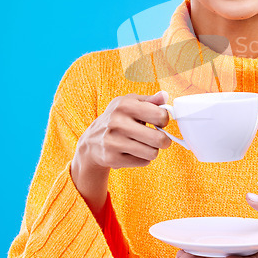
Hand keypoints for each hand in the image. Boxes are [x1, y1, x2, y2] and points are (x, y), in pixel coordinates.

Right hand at [71, 90, 171, 215]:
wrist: (93, 140)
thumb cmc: (118, 118)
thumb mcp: (130, 103)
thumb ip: (150, 100)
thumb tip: (165, 96)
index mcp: (125, 105)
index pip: (160, 115)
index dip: (164, 120)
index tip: (160, 122)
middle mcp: (117, 122)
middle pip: (159, 139)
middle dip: (164, 140)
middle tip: (160, 139)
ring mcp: (113, 141)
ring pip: (152, 153)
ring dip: (152, 150)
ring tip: (144, 144)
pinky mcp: (112, 158)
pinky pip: (143, 162)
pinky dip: (142, 158)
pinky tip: (133, 151)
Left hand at [176, 193, 257, 257]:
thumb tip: (248, 195)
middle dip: (206, 257)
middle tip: (184, 255)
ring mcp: (247, 257)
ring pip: (223, 257)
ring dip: (203, 256)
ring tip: (181, 254)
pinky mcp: (243, 254)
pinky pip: (224, 253)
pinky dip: (209, 252)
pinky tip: (193, 250)